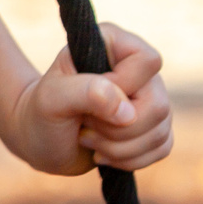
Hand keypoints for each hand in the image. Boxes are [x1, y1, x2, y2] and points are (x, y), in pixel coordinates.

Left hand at [4, 23, 172, 175]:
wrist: (40, 139)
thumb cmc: (42, 112)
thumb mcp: (52, 98)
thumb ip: (85, 92)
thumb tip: (128, 111)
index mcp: (114, 43)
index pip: (147, 61)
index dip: (122, 87)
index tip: (89, 100)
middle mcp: (138, 69)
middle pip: (159, 105)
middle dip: (117, 130)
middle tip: (85, 127)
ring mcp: (149, 98)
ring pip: (160, 132)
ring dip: (120, 149)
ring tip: (88, 139)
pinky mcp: (153, 127)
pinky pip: (162, 148)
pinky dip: (131, 160)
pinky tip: (103, 153)